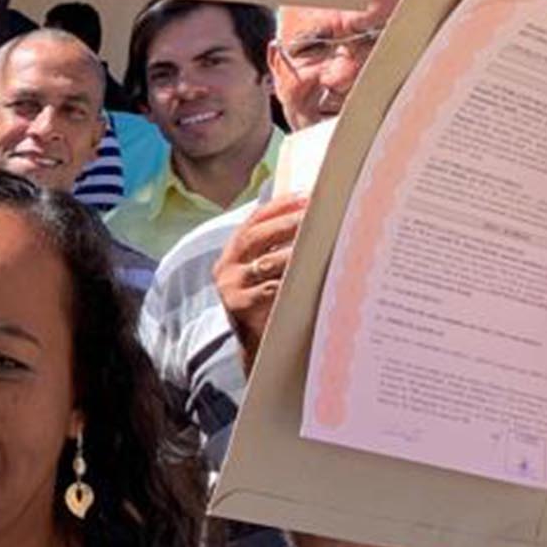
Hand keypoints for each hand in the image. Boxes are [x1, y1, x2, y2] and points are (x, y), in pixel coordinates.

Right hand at [212, 195, 305, 369]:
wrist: (260, 350)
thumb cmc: (272, 305)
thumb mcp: (267, 275)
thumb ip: (278, 250)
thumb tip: (316, 217)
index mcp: (232, 254)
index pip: (253, 221)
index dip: (279, 206)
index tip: (306, 196)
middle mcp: (225, 268)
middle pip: (255, 237)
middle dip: (287, 222)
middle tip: (316, 214)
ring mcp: (230, 288)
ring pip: (265, 263)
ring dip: (295, 251)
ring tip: (321, 242)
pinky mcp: (239, 308)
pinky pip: (270, 289)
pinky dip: (291, 281)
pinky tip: (311, 274)